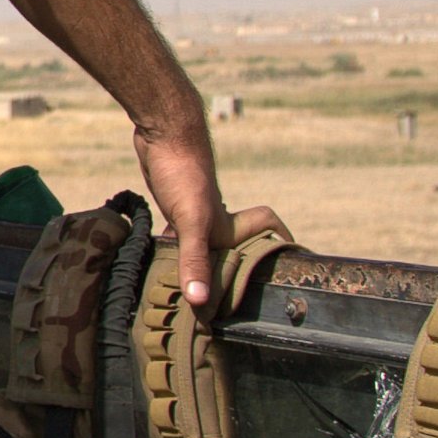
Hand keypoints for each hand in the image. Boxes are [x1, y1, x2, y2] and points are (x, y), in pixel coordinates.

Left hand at [135, 120, 286, 314]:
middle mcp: (218, 220)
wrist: (161, 132)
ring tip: (187, 293)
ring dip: (197, 263)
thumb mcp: (190, 220)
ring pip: (204, 243)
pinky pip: (179, 235)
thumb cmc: (183, 172)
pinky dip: (172, 249)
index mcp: (231, 225)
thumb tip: (200, 301)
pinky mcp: (173, 205)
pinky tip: (156, 262)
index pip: (269, 231)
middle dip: (228, 272)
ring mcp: (195, 212)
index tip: (280, 276)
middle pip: (234, 247)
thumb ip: (195, 259)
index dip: (280, 245)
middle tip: (218, 305)